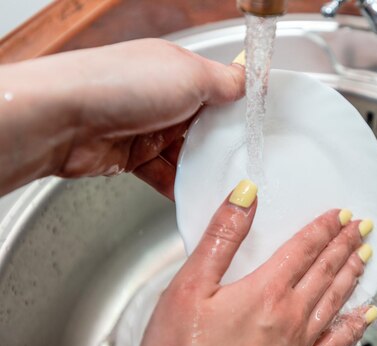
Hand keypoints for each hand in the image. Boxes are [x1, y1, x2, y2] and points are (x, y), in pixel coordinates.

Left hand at [0, 39, 244, 197]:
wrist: (64, 118)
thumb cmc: (122, 85)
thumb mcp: (190, 75)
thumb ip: (227, 81)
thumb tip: (253, 80)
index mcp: (178, 70)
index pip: (220, 88)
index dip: (241, 107)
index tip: (264, 128)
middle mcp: (163, 97)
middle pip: (206, 125)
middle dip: (224, 143)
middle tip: (249, 161)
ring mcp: (147, 127)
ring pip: (186, 153)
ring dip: (202, 168)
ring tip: (225, 183)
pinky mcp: (132, 156)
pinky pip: (164, 175)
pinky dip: (178, 186)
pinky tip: (195, 196)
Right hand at [136, 180, 376, 345]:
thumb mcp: (188, 288)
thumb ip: (221, 238)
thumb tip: (246, 194)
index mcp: (266, 292)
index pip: (304, 248)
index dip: (325, 227)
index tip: (342, 213)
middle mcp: (291, 317)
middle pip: (326, 271)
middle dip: (346, 245)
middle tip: (363, 228)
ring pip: (336, 301)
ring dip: (353, 275)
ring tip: (367, 257)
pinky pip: (336, 344)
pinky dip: (355, 326)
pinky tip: (368, 316)